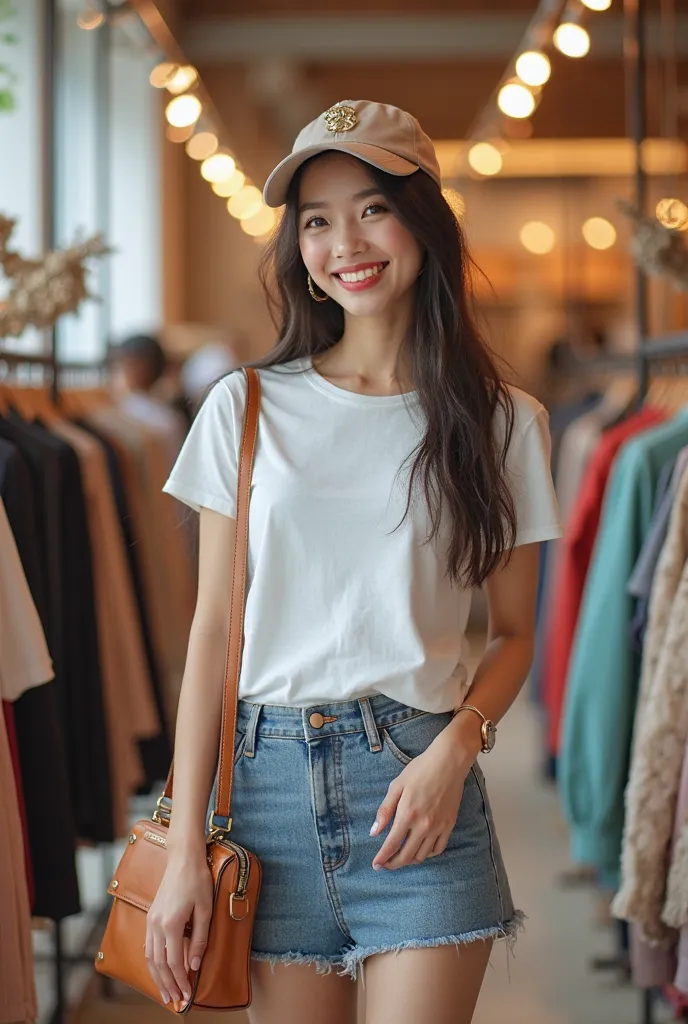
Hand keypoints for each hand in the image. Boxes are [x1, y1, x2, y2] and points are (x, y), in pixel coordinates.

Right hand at [145, 849, 212, 1005]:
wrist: (182, 858)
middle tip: (176, 1002)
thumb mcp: (205, 909)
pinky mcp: (150, 917)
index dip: (181, 981)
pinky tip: (158, 971)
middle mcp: (156, 924)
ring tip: (166, 994)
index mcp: (171, 923)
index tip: (187, 995)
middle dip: (167, 985)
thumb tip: (194, 966)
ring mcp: (150, 920)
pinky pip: (147, 946)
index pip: (174, 962)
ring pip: (150, 958)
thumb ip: (200, 939)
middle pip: (159, 964)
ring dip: (157, 978)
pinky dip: (152, 963)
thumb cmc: (197, 880)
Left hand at [370, 732, 472, 870]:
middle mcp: (423, 825)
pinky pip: (438, 849)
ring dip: (409, 860)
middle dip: (393, 864)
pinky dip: (427, 854)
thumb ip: (385, 810)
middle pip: (406, 855)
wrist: (448, 762)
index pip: (391, 844)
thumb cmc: (420, 770)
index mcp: (407, 814)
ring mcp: (438, 826)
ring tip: (401, 856)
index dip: (382, 858)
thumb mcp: (397, 786)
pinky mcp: (449, 825)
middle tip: (386, 864)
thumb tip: (374, 832)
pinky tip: (420, 850)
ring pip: (422, 855)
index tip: (376, 865)